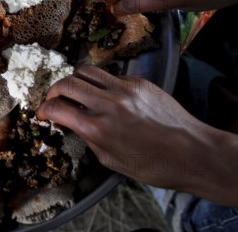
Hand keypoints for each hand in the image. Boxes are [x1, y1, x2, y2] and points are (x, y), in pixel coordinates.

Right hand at [37, 64, 206, 188]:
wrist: (194, 152)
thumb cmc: (155, 165)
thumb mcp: (112, 161)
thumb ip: (89, 139)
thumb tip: (75, 124)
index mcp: (98, 128)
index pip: (57, 108)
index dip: (44, 110)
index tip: (43, 113)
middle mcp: (108, 104)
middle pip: (67, 83)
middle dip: (54, 91)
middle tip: (54, 99)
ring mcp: (125, 89)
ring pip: (87, 71)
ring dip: (75, 80)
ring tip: (76, 91)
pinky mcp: (140, 82)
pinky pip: (111, 76)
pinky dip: (102, 84)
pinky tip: (107, 96)